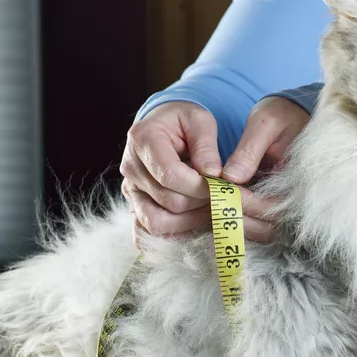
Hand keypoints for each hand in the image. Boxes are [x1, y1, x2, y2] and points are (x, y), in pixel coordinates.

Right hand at [120, 101, 221, 246]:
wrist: (164, 126)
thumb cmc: (183, 121)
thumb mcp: (199, 120)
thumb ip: (206, 146)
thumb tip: (213, 175)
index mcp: (143, 139)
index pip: (170, 175)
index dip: (201, 187)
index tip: (226, 188)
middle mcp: (130, 167)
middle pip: (169, 202)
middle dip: (202, 204)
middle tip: (226, 199)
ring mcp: (130, 190)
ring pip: (157, 223)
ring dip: (191, 222)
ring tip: (212, 210)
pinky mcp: (134, 206)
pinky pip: (146, 232)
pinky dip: (171, 235)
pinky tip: (193, 225)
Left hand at [221, 96, 309, 241]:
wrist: (296, 114)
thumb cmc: (282, 114)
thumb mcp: (265, 123)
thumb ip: (248, 151)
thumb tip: (231, 178)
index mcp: (300, 177)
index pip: (272, 205)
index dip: (246, 203)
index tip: (224, 191)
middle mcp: (298, 197)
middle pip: (268, 226)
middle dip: (239, 217)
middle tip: (212, 204)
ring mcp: (290, 204)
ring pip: (264, 229)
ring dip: (239, 222)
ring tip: (215, 206)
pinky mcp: (280, 203)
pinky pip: (262, 222)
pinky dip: (242, 219)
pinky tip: (223, 205)